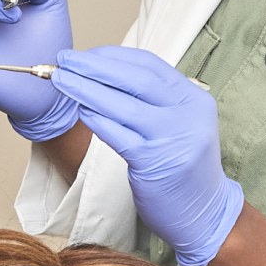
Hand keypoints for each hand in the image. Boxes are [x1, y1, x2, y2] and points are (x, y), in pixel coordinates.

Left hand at [52, 46, 242, 265]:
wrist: (204, 212)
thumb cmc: (183, 165)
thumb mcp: (180, 123)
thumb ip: (154, 100)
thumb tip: (104, 74)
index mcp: (194, 98)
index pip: (150, 65)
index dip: (113, 56)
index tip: (86, 53)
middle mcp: (188, 114)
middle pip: (135, 79)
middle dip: (95, 66)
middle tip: (66, 59)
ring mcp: (173, 138)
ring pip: (122, 105)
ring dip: (85, 89)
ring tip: (61, 80)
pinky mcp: (154, 162)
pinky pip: (117, 135)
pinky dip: (95, 119)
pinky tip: (79, 109)